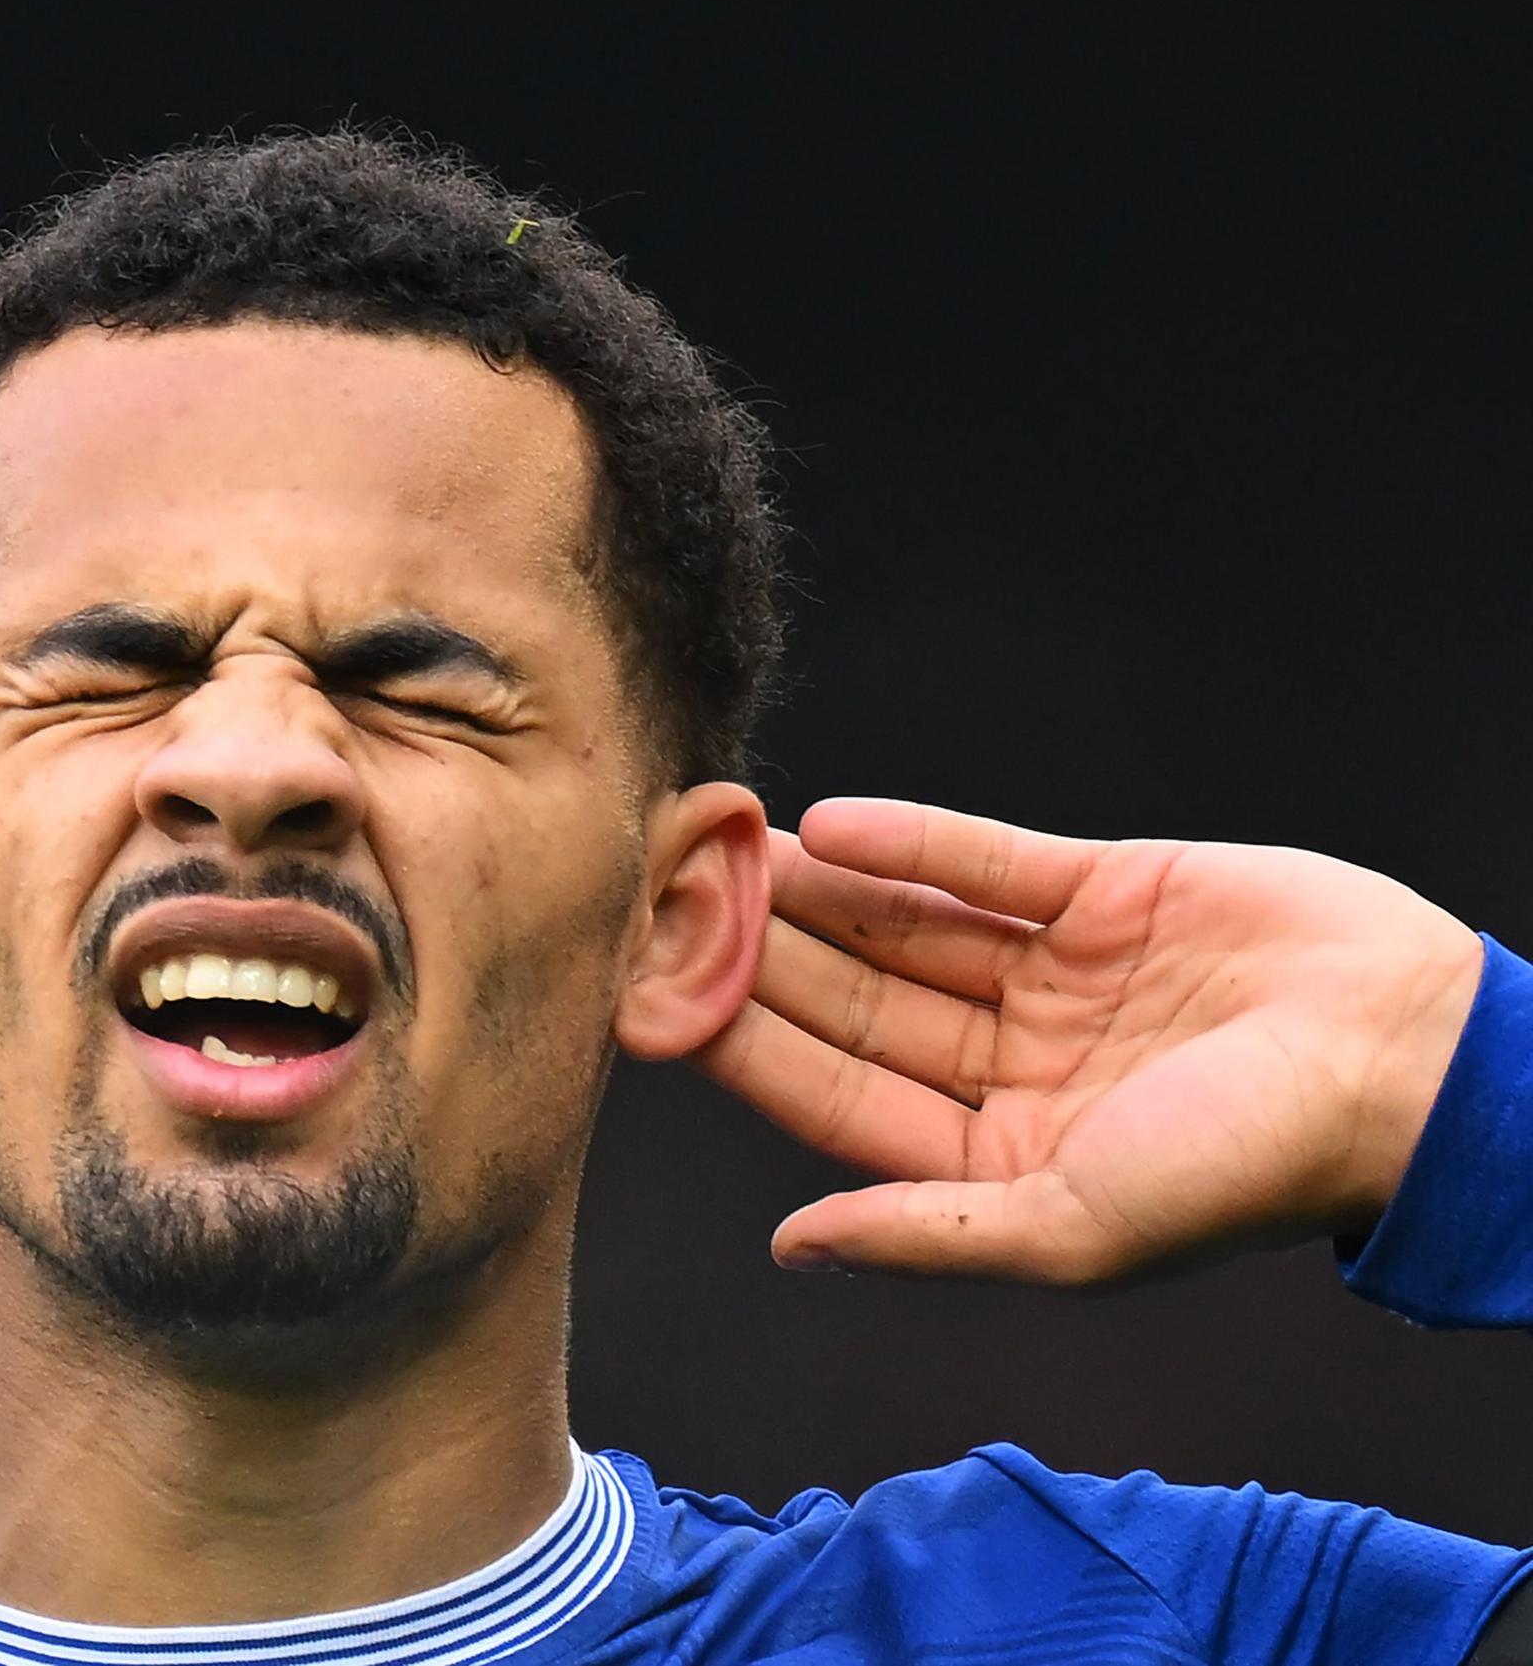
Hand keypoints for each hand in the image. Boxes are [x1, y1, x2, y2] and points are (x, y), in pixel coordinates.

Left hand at [693, 799, 1484, 1283]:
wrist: (1412, 1061)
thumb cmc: (1247, 1169)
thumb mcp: (1072, 1227)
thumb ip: (925, 1230)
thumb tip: (791, 1247)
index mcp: (1000, 1155)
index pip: (842, 1095)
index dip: (751, 1050)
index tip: (659, 1002)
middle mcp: (1015, 1063)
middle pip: (859, 1003)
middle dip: (764, 958)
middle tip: (670, 906)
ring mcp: (1057, 975)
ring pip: (904, 925)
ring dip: (817, 893)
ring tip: (724, 853)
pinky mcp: (1104, 892)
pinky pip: (984, 859)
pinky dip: (911, 839)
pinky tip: (824, 824)